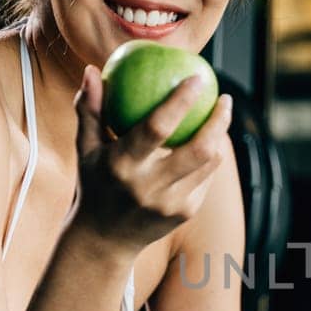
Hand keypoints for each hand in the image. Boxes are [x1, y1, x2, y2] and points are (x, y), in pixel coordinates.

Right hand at [69, 65, 232, 252]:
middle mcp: (149, 186)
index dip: (181, 101)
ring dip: (221, 135)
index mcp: (123, 165)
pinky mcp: (185, 213)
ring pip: (209, 163)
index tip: (197, 77)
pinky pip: (206, 177)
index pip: (157, 127)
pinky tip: (214, 138)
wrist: (105, 239)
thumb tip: (91, 71)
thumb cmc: (95, 183)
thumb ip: (90, 110)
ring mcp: (171, 203)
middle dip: (219, 120)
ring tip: (222, 113)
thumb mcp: (85, 149)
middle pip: (198, 149)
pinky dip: (211, 155)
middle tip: (224, 97)